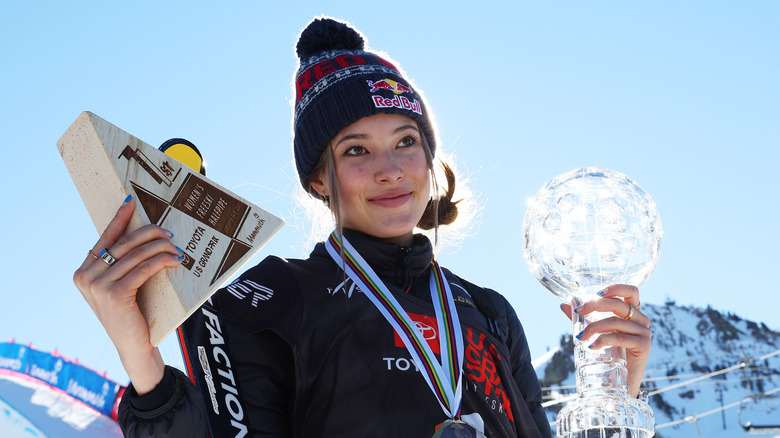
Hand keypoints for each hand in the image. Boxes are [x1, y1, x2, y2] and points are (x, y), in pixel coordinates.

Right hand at [72, 195, 182, 393]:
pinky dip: (161, 262)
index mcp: (83, 272)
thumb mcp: (120, 286)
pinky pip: (143, 269)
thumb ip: (120, 265)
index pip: (105, 239)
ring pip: (136, 255)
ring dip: (160, 248)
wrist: (133, 345)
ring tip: (176, 248)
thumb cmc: (131, 313)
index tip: (131, 202)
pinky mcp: (114, 295)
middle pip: (123, 244)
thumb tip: (141, 237)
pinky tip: (174, 261)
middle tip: (168, 232)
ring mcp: (97, 286)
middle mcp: (85, 277)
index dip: (119, 219)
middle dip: (148, 234)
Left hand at [560, 284, 650, 397]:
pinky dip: (603, 340)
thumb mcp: (596, 332)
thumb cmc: (610, 354)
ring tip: (581, 337)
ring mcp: (644, 333)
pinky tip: (592, 346)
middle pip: (619, 304)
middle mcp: (641, 320)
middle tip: (579, 312)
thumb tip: (564, 304)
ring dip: (594, 327)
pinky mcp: (644, 346)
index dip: (615, 288)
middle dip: (595, 305)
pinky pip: (621, 337)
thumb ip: (583, 318)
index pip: (631, 291)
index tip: (595, 294)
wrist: (621, 383)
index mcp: (633, 313)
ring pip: (616, 321)